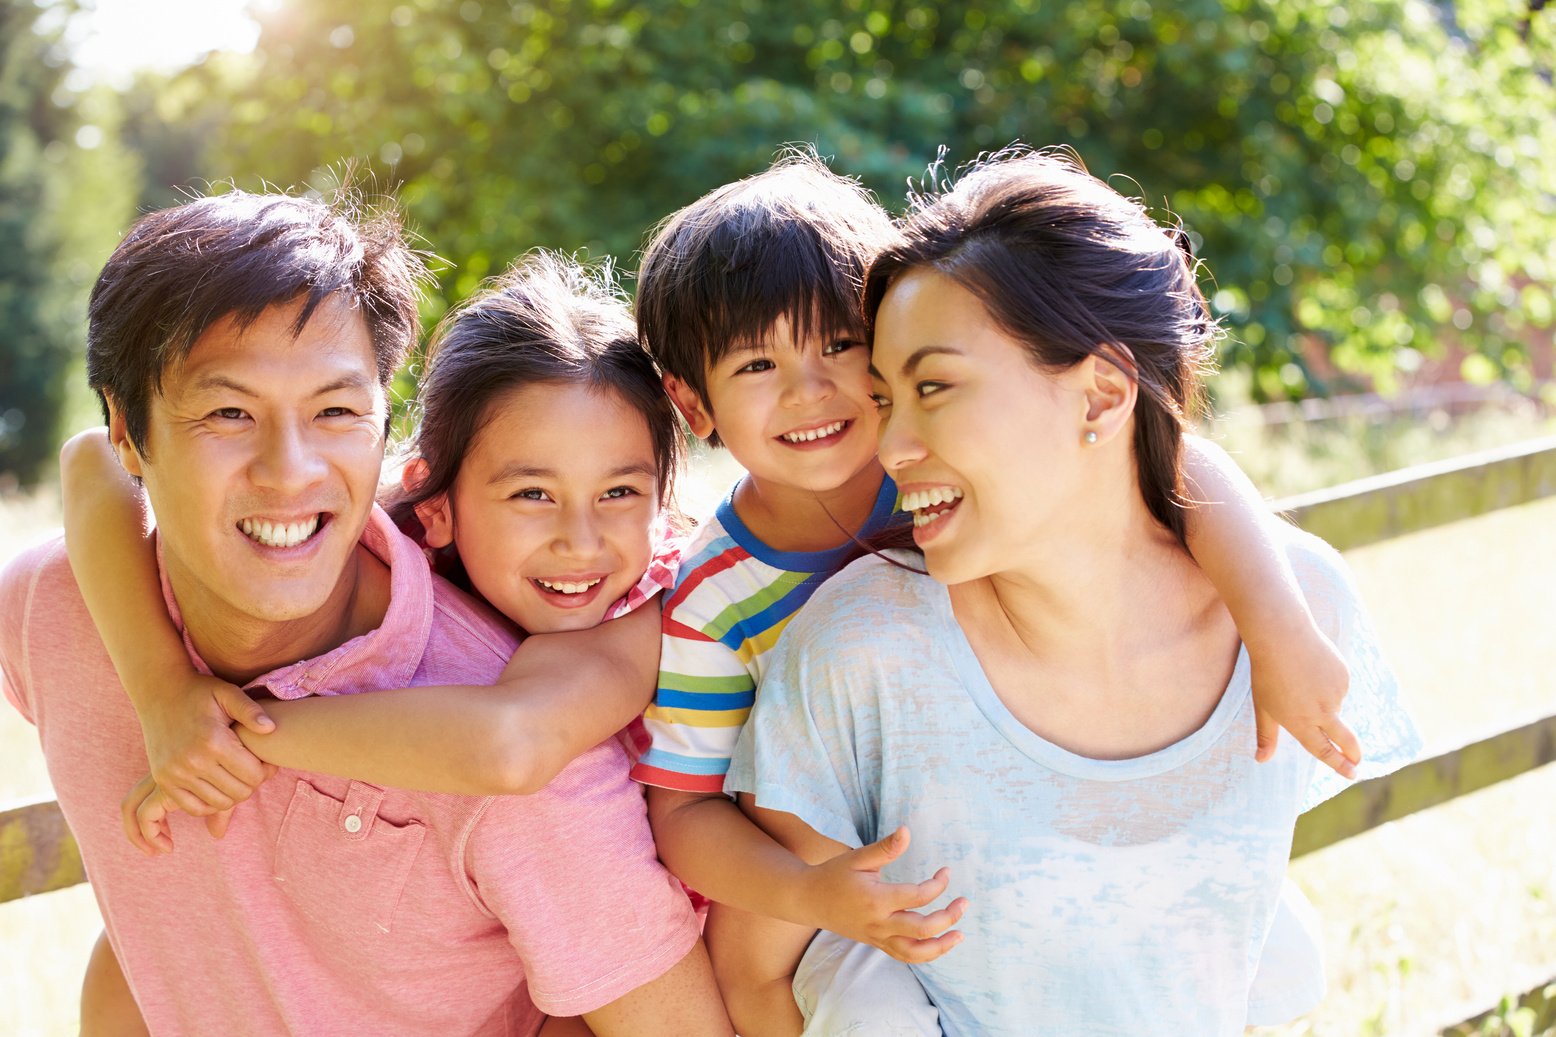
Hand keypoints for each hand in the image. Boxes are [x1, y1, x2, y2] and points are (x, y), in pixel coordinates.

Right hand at [136, 672, 275, 816]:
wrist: (159, 692)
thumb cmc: (200, 692)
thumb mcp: (228, 693)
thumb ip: (250, 710)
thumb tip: (271, 729)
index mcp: (213, 741)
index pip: (253, 775)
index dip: (266, 770)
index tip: (264, 760)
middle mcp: (192, 761)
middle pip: (239, 792)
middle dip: (252, 783)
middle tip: (252, 768)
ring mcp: (174, 774)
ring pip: (219, 803)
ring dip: (233, 793)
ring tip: (236, 775)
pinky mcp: (163, 780)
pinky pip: (193, 808)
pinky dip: (210, 803)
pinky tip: (218, 786)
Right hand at [801, 826, 966, 963]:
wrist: (809, 900)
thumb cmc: (834, 875)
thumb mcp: (858, 858)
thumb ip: (886, 848)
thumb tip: (907, 831)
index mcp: (876, 899)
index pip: (918, 897)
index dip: (938, 884)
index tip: (946, 872)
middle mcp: (879, 923)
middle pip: (923, 929)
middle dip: (949, 916)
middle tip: (964, 902)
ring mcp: (877, 937)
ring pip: (915, 953)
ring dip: (941, 945)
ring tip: (960, 934)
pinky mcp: (876, 943)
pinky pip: (905, 956)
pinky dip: (925, 954)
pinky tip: (939, 943)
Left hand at [1249, 623, 1361, 777]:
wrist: (1282, 636)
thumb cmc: (1266, 672)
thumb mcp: (1262, 706)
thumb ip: (1267, 735)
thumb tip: (1261, 759)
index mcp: (1300, 723)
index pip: (1324, 750)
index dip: (1339, 764)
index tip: (1352, 773)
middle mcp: (1322, 713)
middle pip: (1345, 739)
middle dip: (1353, 752)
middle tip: (1357, 761)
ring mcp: (1336, 694)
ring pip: (1334, 705)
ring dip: (1323, 698)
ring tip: (1301, 677)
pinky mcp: (1344, 677)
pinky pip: (1338, 686)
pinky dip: (1328, 681)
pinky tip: (1313, 666)